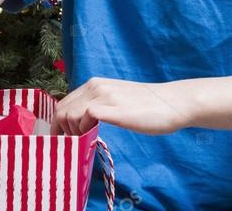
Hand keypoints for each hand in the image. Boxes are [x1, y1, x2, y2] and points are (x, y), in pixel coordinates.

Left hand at [51, 77, 190, 135]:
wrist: (173, 103)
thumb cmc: (148, 106)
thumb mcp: (117, 101)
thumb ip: (99, 107)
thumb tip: (82, 124)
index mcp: (94, 84)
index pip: (63, 103)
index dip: (58, 123)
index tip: (62, 140)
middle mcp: (95, 87)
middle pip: (61, 110)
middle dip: (61, 131)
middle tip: (72, 146)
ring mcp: (103, 96)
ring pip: (68, 114)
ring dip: (71, 134)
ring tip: (83, 145)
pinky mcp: (112, 108)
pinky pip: (84, 118)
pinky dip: (82, 132)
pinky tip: (92, 140)